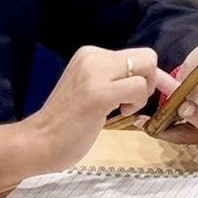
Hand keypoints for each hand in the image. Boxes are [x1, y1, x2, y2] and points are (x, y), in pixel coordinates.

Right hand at [21, 45, 167, 170]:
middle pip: (147, 56)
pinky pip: (139, 88)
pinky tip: (118, 113)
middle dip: (151, 80)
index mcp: (90, 54)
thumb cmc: (65, 123)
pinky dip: (136, 103)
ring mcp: (95, 73)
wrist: (35, 143)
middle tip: (132, 102)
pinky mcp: (99, 93)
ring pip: (147, 68)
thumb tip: (155, 78)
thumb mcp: (92, 88)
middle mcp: (93, 56)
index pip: (136, 55)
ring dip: (141, 94)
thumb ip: (116, 79)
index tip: (161, 89)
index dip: (151, 74)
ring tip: (119, 109)